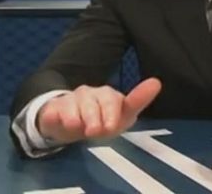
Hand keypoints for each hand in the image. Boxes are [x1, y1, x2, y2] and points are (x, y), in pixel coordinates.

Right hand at [37, 77, 161, 143]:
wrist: (69, 123)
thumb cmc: (100, 121)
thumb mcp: (120, 119)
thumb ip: (136, 103)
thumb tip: (157, 81)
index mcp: (108, 96)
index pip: (113, 100)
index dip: (112, 111)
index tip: (112, 125)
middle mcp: (90, 95)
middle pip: (94, 103)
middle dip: (95, 116)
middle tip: (96, 131)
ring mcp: (72, 100)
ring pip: (74, 105)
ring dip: (76, 116)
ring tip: (77, 127)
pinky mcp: (55, 108)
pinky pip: (54, 111)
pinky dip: (56, 116)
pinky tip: (60, 120)